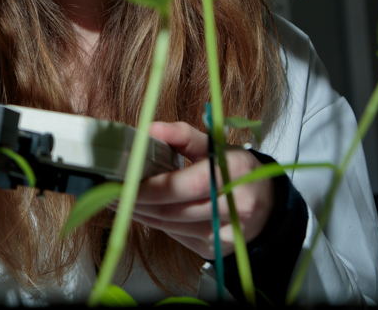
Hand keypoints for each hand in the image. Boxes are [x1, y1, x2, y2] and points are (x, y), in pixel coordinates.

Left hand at [131, 121, 273, 259]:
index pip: (183, 185)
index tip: (121, 180)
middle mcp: (236, 206)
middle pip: (174, 210)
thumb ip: (182, 135)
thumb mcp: (215, 145)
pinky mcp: (217, 249)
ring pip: (172, 226)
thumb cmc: (233, 169)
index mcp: (234, 172)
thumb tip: (150, 129)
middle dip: (137, 202)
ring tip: (118, 200)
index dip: (149, 186)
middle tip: (110, 191)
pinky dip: (156, 224)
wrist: (267, 204)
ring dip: (141, 214)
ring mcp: (227, 233)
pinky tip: (140, 212)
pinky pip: (178, 237)